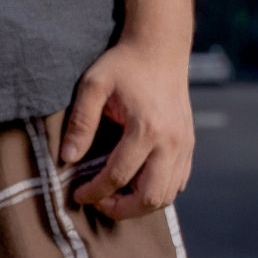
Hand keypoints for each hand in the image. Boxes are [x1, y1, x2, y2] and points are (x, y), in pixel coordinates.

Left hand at [60, 36, 194, 217]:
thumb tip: (67, 159)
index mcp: (146, 128)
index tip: (77, 195)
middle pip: (150, 196)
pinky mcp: (189, 145)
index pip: (117, 176)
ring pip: (167, 195)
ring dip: (140, 205)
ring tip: (116, 196)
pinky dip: (158, 191)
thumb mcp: (93, 86)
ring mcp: (184, 145)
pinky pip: (178, 182)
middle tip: (99, 203)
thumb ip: (80, 123)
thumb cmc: (124, 65)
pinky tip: (136, 183)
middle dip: (121, 209)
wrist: (161, 47)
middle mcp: (170, 141)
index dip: (95, 192)